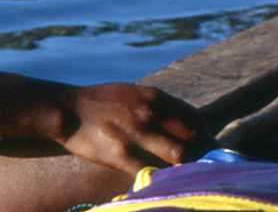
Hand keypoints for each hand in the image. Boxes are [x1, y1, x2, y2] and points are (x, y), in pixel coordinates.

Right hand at [58, 83, 208, 172]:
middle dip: (202, 154)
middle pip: (192, 138)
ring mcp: (136, 134)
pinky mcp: (120, 154)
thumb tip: (185, 123)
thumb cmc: (104, 103)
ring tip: (189, 179)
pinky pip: (149, 172)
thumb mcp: (136, 94)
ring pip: (177, 156)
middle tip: (206, 169)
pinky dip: (160, 179)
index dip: (206, 136)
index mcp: (156, 97)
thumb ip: (160, 107)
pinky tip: (163, 184)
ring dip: (186, 168)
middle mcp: (150, 113)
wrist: (68, 110)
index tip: (209, 149)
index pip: (194, 118)